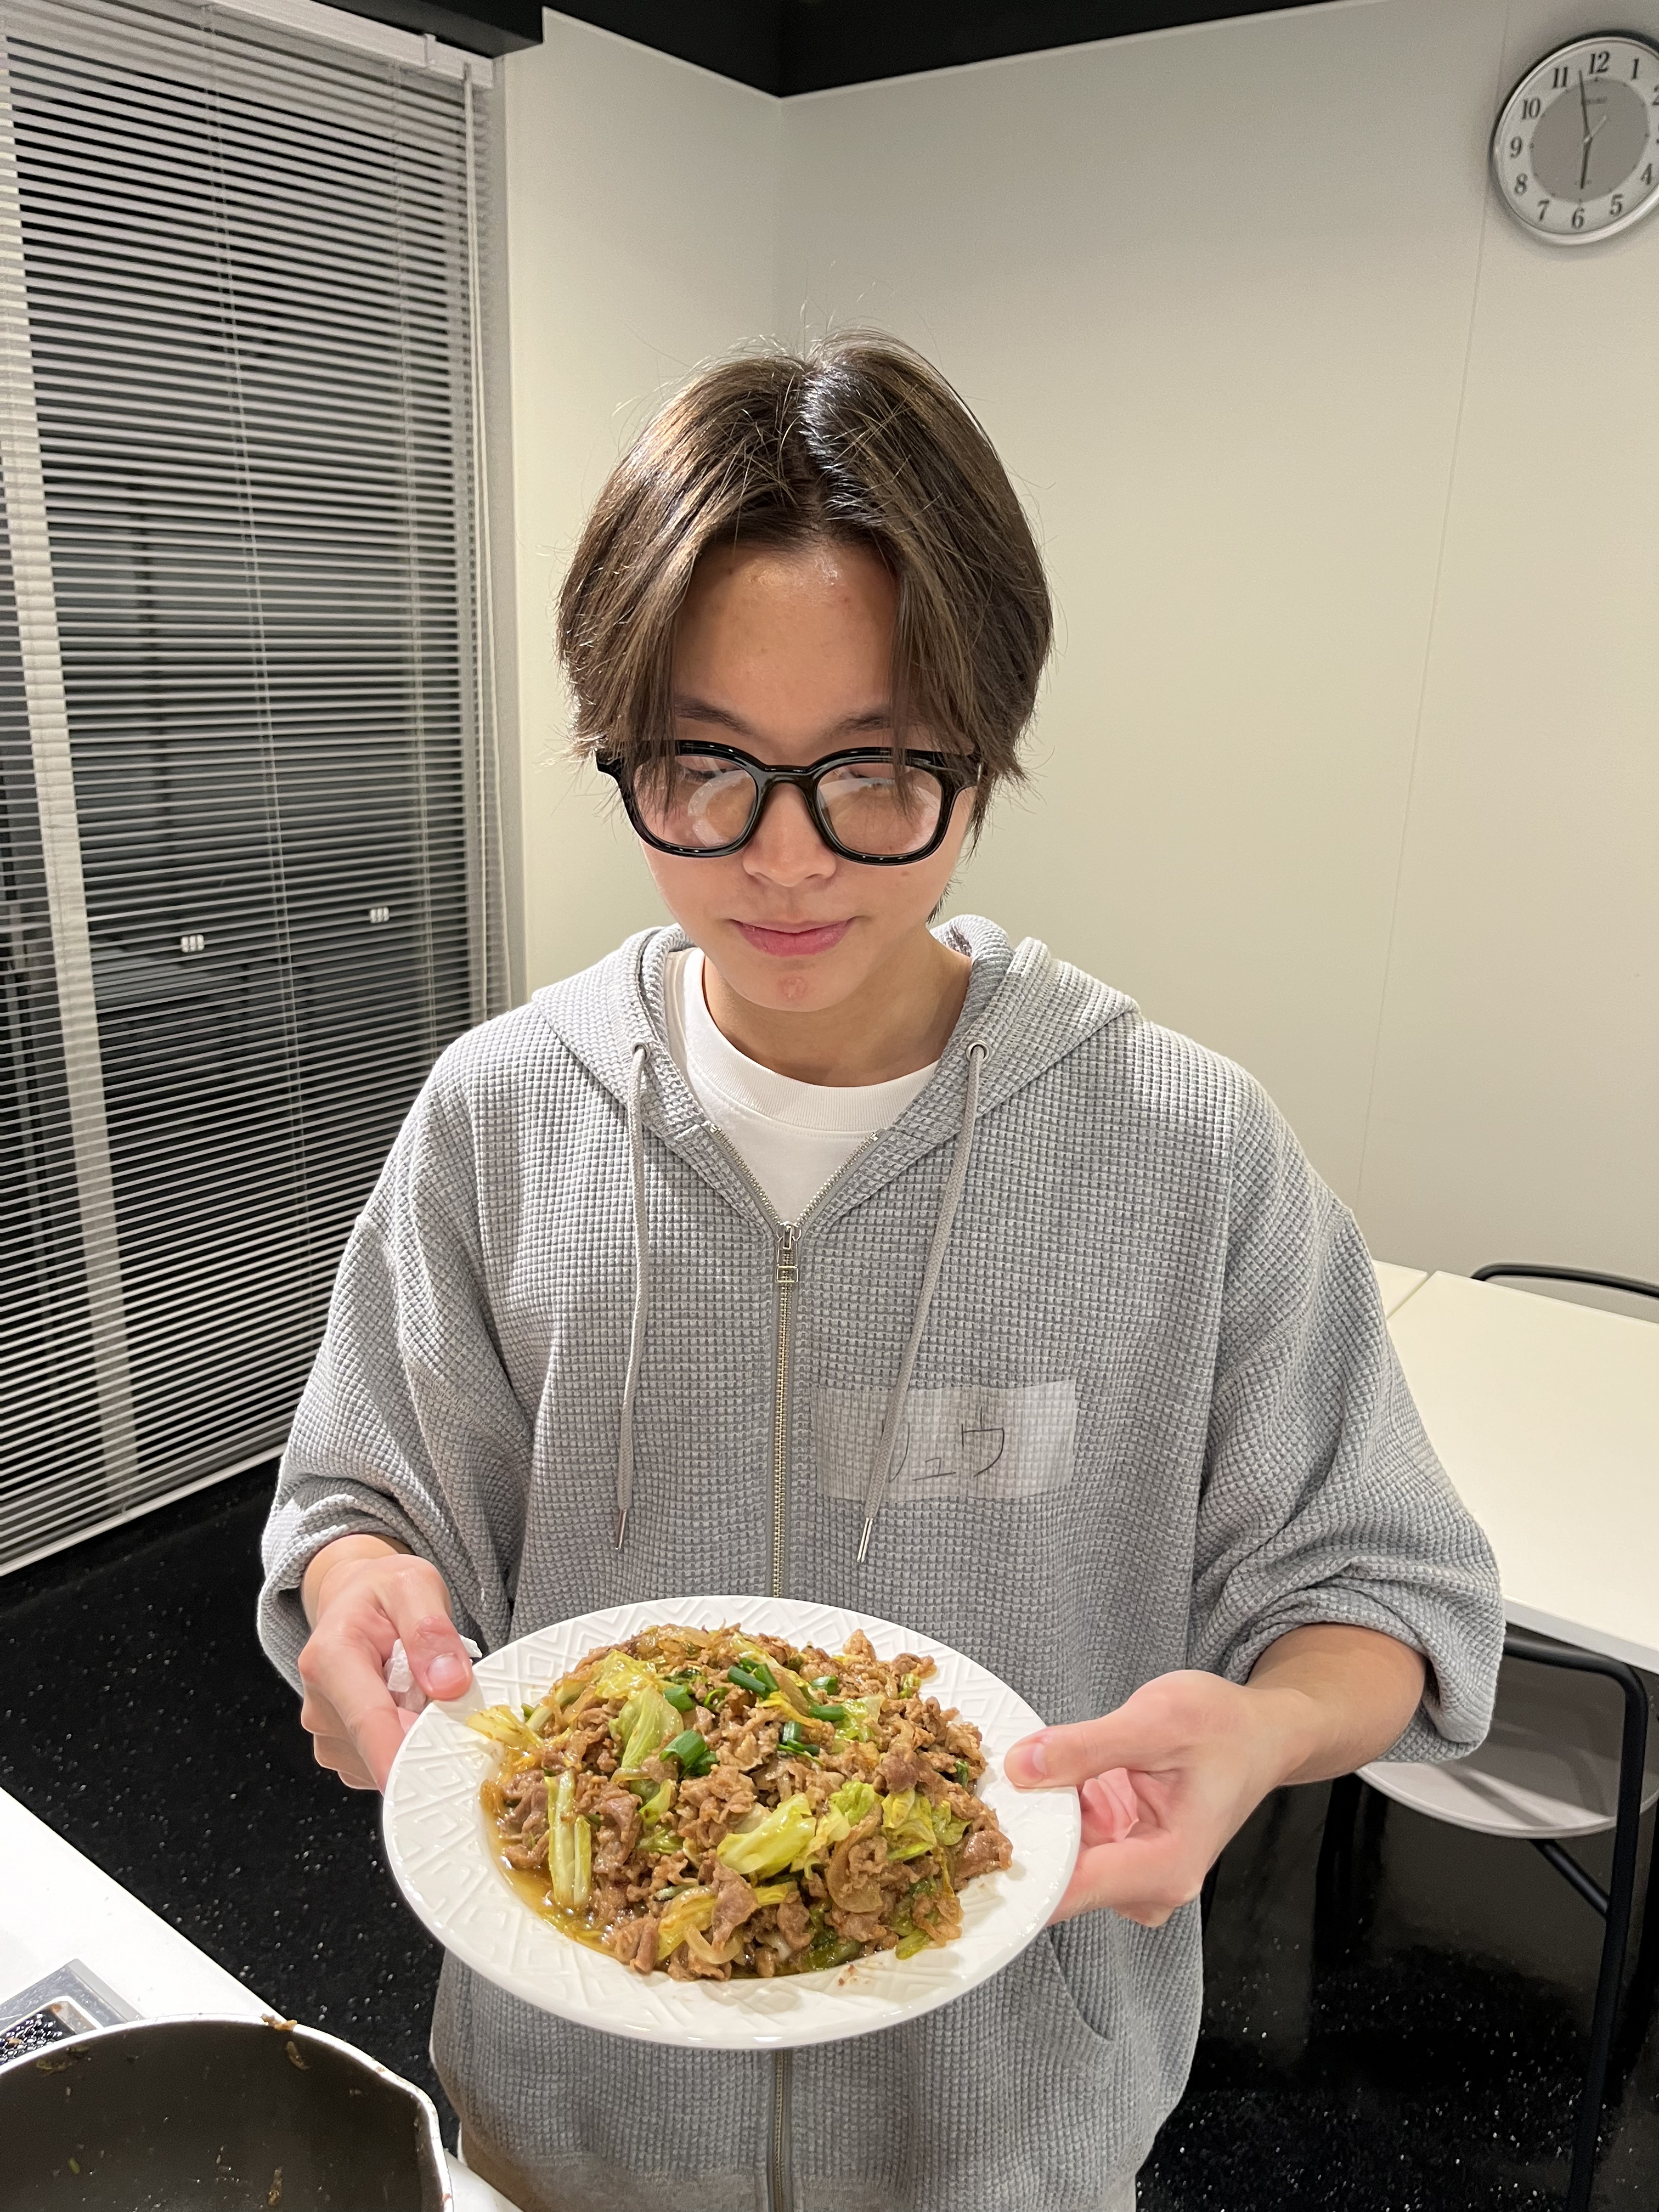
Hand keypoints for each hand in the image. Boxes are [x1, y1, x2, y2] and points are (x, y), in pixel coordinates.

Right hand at [296, 1536, 474, 1790]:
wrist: (355, 1601)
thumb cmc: (383, 1593)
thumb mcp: (414, 1585)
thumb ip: (431, 1631)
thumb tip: (449, 1684)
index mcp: (331, 1658)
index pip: (369, 1721)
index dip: (400, 1756)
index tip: (431, 1778)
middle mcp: (319, 1703)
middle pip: (382, 1748)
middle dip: (426, 1740)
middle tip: (459, 1708)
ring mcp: (327, 1733)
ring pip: (386, 1761)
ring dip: (418, 1739)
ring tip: (425, 1693)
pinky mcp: (342, 1752)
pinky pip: (384, 1765)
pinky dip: (408, 1746)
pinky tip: (413, 1710)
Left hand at [1006, 1626, 1424, 1925]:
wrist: (1261, 1733)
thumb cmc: (1225, 1727)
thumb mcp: (1159, 1720)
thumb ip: (1088, 1747)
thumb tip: (1022, 1767)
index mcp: (1164, 1867)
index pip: (1071, 1891)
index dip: (1016, 1874)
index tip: (965, 1852)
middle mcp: (1146, 1884)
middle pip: (1059, 1877)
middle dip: (1014, 1840)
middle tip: (960, 1801)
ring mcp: (1132, 1870)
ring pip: (1059, 1856)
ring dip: (1028, 1821)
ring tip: (991, 1780)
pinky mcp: (1121, 1849)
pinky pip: (1070, 1837)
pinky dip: (1048, 1808)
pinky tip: (1029, 1775)